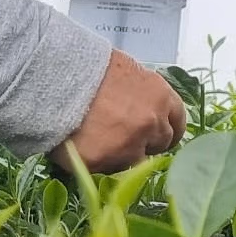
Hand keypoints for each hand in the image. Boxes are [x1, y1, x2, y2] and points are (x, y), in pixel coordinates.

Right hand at [57, 48, 187, 174]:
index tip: (158, 136)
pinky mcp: (104, 162)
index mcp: (162, 97)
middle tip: (123, 138)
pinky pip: (106, 169)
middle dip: (145, 144)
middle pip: (159, 144)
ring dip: (121, 155)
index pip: (178, 123)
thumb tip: (147, 110)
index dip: (166, 130)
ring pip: (134, 161)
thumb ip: (145, 96)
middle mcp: (152, 123)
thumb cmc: (90, 68)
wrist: (57, 76)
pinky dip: (98, 162)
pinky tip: (84, 146)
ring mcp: (130, 145)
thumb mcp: (128, 73)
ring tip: (98, 140)